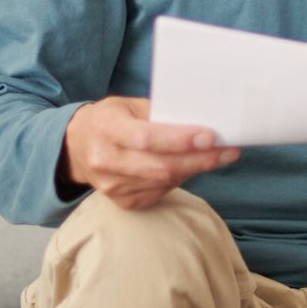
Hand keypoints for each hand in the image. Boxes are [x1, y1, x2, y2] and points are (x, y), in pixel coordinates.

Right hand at [62, 96, 239, 210]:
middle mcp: (105, 160)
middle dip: (200, 159)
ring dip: (195, 169)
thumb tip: (200, 121)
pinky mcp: (123, 202)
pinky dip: (180, 179)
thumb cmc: (111, 119)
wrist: (78, 147)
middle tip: (228, 150)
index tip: (211, 137)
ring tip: (218, 156)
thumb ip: (159, 113)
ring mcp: (112, 186)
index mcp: (106, 128)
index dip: (180, 140)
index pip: (146, 138)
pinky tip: (190, 167)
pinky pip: (161, 192)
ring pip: (164, 181)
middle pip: (160, 166)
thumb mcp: (129, 105)